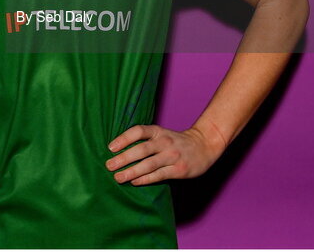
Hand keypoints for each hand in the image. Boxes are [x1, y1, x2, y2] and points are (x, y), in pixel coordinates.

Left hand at [105, 124, 224, 185]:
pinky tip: (134, 182)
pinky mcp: (179, 170)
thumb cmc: (176, 142)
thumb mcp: (162, 134)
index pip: (139, 131)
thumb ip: (145, 140)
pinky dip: (145, 179)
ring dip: (131, 172)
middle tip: (109, 165)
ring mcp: (173, 156)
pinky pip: (159, 175)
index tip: (110, 147)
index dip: (124, 138)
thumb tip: (119, 151)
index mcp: (159, 131)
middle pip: (142, 149)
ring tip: (118, 177)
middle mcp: (165, 142)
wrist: (204, 146)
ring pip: (149, 164)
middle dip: (124, 158)